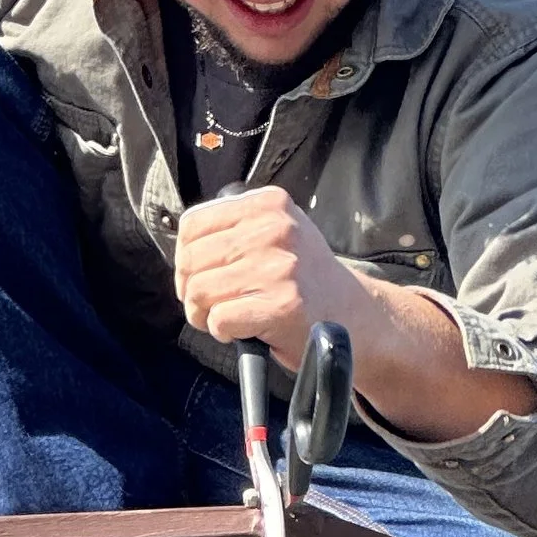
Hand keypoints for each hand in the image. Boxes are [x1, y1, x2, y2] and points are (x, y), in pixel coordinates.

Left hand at [174, 188, 361, 372]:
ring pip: (199, 291)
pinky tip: (243, 329)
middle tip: (210, 303)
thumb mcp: (279, 231)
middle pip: (191, 260)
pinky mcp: (280, 306)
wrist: (354, 315)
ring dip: (204, 313)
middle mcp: (274, 230)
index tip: (197, 274)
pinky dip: (222, 331)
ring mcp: (278, 268)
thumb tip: (183, 247)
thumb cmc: (306, 278)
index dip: (185, 256)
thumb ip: (236, 227)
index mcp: (269, 205)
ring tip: (225, 317)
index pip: (193, 223)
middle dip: (191, 289)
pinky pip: (219, 319)